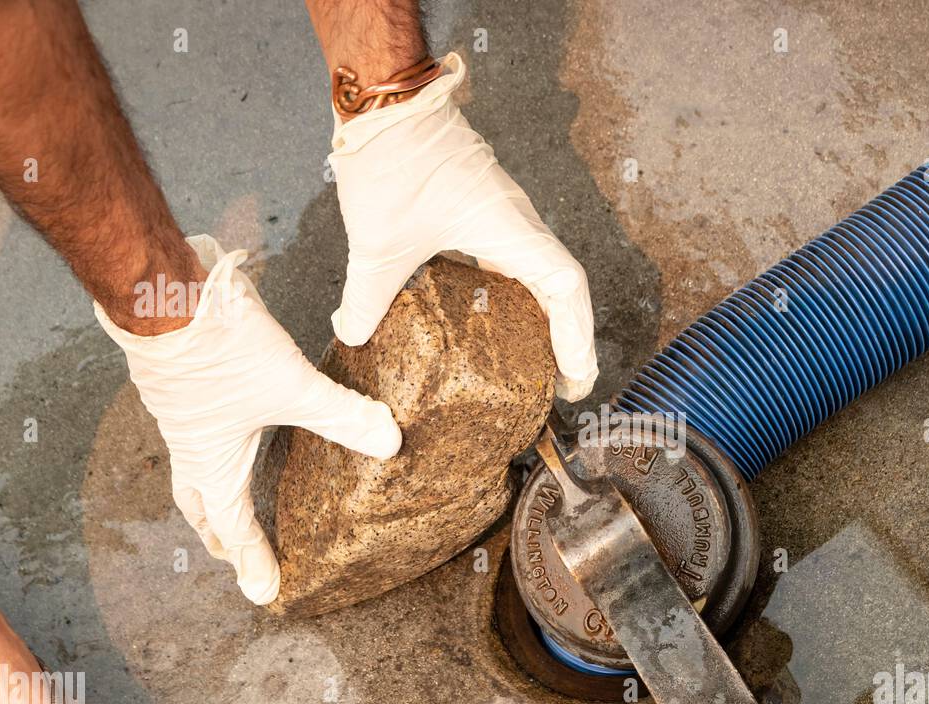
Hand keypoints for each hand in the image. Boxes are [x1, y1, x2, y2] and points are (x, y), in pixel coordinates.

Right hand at [95, 235, 401, 604]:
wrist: (161, 292)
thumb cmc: (217, 348)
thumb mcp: (292, 386)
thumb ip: (343, 416)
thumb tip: (389, 442)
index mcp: (210, 462)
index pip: (235, 526)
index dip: (254, 560)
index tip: (265, 591)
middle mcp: (188, 443)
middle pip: (199, 504)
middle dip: (219, 533)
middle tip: (236, 554)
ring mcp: (179, 411)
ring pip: (192, 464)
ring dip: (212, 487)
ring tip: (236, 491)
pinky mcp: (179, 379)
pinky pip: (194, 426)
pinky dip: (212, 440)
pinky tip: (236, 421)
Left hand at [327, 52, 598, 400]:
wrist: (383, 95)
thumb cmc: (392, 159)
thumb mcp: (376, 244)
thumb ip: (366, 298)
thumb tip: (353, 336)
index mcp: (511, 230)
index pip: (566, 289)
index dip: (576, 337)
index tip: (574, 379)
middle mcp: (517, 221)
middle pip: (562, 286)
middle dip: (567, 336)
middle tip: (560, 383)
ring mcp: (501, 211)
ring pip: (539, 270)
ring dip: (545, 313)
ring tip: (534, 357)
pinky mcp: (479, 204)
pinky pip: (512, 256)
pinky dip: (514, 291)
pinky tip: (489, 314)